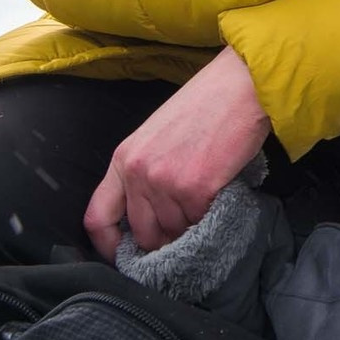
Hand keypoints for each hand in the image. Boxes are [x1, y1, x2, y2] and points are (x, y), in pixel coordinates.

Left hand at [84, 48, 270, 256]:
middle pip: (142, 233)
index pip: (97, 218)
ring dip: (191, 223)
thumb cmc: (206, 103)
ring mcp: (166, 182)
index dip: (109, 246)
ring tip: (207, 196)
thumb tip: (150, 212)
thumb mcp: (157, 134)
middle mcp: (138, 173)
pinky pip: (201, 221)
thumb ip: (145, 170)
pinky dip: (212, 214)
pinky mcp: (196, 189)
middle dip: (164, 237)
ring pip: (175, 230)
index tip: (125, 254)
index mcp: (123, 159)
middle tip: (185, 224)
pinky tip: (220, 190)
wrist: (241, 84)